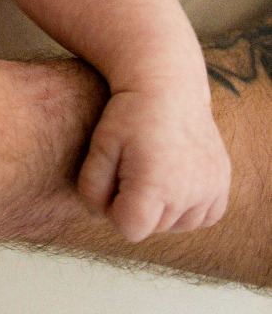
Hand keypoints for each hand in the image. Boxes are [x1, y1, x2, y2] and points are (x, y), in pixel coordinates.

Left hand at [78, 80, 230, 240]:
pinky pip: (206, 216)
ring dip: (164, 209)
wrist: (168, 84)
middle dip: (138, 206)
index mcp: (155, 184)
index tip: (113, 181)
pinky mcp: (223, 181)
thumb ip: (92, 188)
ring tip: (153, 172)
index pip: (130, 229)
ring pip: (179, 225)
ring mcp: (211, 187)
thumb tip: (100, 217)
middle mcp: (188, 191)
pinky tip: (176, 181)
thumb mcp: (100, 145)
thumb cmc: (129, 114)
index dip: (115, 210)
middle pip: (154, 227)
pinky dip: (190, 206)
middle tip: (132, 168)